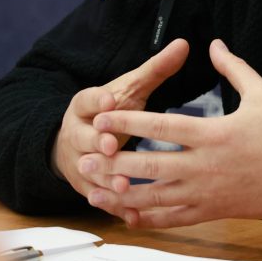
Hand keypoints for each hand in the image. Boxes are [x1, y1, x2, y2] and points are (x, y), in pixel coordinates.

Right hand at [52, 38, 188, 199]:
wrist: (78, 142)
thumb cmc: (113, 112)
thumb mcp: (129, 89)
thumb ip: (155, 70)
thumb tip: (184, 44)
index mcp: (85, 106)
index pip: (87, 99)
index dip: (98, 101)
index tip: (110, 101)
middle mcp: (77, 134)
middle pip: (83, 138)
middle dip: (96, 143)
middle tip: (112, 147)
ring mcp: (79, 162)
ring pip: (89, 172)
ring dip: (105, 179)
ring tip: (124, 186)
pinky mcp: (87, 186)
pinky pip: (99, 198)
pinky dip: (114, 207)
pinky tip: (131, 216)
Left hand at [78, 39, 261, 228]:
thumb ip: (234, 68)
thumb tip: (213, 44)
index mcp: (212, 134)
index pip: (160, 126)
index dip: (127, 120)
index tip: (101, 116)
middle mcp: (203, 166)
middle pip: (147, 165)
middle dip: (111, 162)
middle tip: (83, 157)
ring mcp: (205, 193)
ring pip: (154, 197)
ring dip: (121, 193)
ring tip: (93, 189)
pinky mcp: (210, 212)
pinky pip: (172, 219)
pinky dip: (146, 218)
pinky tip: (126, 214)